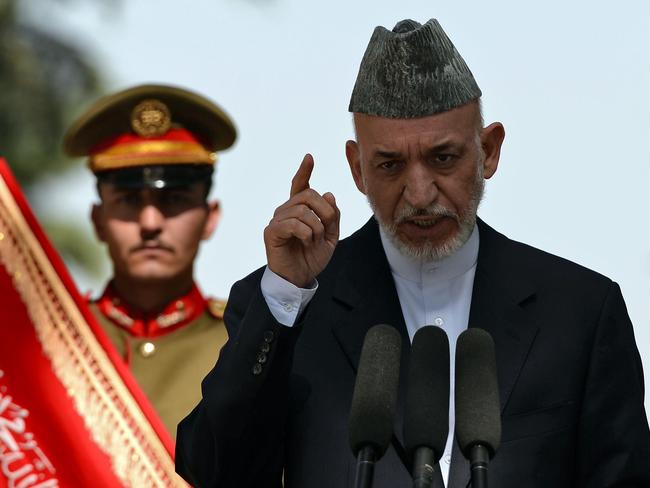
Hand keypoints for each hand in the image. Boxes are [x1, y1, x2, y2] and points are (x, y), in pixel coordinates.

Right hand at [264, 154, 339, 287]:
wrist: (300, 278)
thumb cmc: (312, 257)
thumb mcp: (331, 236)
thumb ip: (333, 216)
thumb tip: (329, 194)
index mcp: (299, 210)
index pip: (300, 186)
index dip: (304, 171)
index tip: (309, 157)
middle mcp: (286, 211)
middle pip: (309, 195)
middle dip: (325, 211)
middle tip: (326, 229)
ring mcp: (277, 220)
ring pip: (302, 210)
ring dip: (316, 227)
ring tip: (314, 241)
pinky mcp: (272, 232)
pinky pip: (293, 223)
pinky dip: (306, 233)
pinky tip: (307, 242)